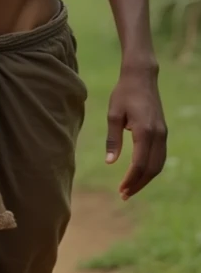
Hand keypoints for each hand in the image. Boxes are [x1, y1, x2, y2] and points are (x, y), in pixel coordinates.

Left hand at [106, 68, 166, 200]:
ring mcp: (163, 134)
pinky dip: (151, 169)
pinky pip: (160, 156)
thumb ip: (113, 139)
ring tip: (130, 188)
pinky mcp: (163, 132)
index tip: (120, 190)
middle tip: (124, 194)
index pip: (140, 164)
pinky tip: (139, 174)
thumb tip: (110, 162)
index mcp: (144, 131)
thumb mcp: (113, 115)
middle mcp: (158, 134)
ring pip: (159, 164)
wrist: (141, 77)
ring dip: (146, 179)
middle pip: (152, 168)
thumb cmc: (123, 94)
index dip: (131, 180)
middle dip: (139, 184)